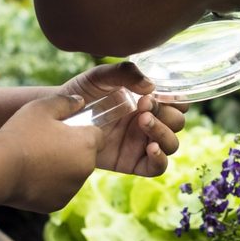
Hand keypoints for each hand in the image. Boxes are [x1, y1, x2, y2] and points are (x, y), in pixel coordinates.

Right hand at [0, 93, 103, 212]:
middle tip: (45, 144)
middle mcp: (86, 168)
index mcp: (87, 144)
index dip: (81, 131)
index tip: (64, 130)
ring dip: (61, 168)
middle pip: (85, 156)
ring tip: (35, 160)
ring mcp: (72, 188)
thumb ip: (65, 102)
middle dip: (71, 150)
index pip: (97, 136)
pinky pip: (58, 190)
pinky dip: (49, 185)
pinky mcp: (58, 203)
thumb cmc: (21, 134)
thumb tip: (80, 101)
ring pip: (72, 175)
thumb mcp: (41, 107)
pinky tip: (31, 176)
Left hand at [57, 63, 184, 175]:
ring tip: (142, 121)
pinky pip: (157, 167)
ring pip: (172, 144)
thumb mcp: (102, 76)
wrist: (61, 117)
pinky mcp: (132, 162)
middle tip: (143, 105)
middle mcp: (150, 121)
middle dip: (165, 113)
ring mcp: (142, 143)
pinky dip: (160, 159)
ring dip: (163, 132)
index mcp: (150, 100)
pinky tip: (150, 147)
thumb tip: (150, 86)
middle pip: (178, 122)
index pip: (178, 102)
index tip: (156, 92)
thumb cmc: (83, 93)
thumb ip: (124, 73)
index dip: (175, 98)